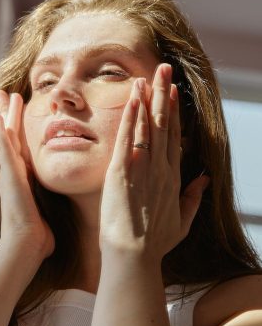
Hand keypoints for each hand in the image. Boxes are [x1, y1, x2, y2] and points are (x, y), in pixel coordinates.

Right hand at [0, 90, 54, 259]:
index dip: (19, 128)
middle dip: (8, 114)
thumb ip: (45, 209)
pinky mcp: (10, 177)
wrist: (27, 245)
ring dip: (5, 115)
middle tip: (4, 93)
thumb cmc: (36, 235)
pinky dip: (0, 134)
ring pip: (7, 137)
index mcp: (23, 177)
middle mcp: (14, 172)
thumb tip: (52, 219)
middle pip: (11, 136)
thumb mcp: (43, 214)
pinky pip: (4, 150)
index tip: (19, 111)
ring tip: (3, 95)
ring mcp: (9, 173)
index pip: (20, 146)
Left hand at [99, 64, 209, 263]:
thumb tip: (203, 178)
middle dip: (163, 95)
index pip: (174, 137)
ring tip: (148, 75)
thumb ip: (193, 197)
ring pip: (146, 127)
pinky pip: (127, 140)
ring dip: (147, 99)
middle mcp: (159, 168)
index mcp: (172, 177)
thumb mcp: (182, 221)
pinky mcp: (121, 173)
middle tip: (164, 69)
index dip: (173, 112)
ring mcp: (141, 169)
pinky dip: (131, 118)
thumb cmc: (154, 242)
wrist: (132, 255)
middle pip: (162, 125)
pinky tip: (133, 98)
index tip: (173, 92)